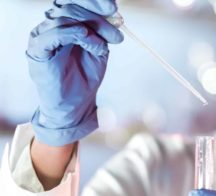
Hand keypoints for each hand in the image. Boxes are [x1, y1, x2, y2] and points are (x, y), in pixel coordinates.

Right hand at [27, 0, 123, 145]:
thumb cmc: (85, 77)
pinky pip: (54, 33)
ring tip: (104, 45)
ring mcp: (43, 36)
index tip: (114, 8)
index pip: (76, 1)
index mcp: (67, 23)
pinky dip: (74, 33)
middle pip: (70, 4)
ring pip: (64, 15)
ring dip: (91, 26)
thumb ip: (103, 32)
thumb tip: (115, 15)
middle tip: (116, 24)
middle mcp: (52, 25)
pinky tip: (90, 40)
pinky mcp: (38, 50)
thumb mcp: (100, 50)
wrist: (74, 105)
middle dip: (97, 13)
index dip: (95, 1)